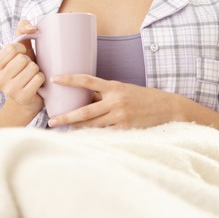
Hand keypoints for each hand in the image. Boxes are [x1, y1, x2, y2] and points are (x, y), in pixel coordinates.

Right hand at [0, 19, 44, 113]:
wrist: (28, 97)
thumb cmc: (24, 68)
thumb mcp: (21, 48)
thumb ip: (22, 29)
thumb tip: (31, 28)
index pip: (12, 48)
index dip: (21, 49)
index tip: (21, 56)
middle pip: (22, 59)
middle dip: (29, 61)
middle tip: (27, 69)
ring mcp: (9, 91)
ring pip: (32, 68)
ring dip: (36, 70)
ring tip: (31, 77)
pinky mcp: (23, 98)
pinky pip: (39, 78)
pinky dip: (42, 79)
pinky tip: (36, 85)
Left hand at [47, 74, 178, 128]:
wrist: (167, 108)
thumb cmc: (142, 97)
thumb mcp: (124, 89)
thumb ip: (105, 93)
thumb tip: (85, 97)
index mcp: (114, 87)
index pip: (87, 80)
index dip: (70, 79)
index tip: (54, 78)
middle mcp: (115, 101)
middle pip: (85, 111)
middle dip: (66, 117)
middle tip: (51, 120)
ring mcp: (120, 117)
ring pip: (92, 125)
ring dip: (77, 129)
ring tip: (64, 130)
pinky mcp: (125, 130)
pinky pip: (104, 134)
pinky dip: (93, 136)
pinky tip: (84, 139)